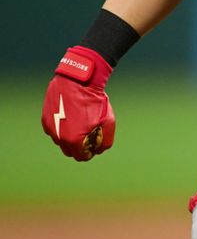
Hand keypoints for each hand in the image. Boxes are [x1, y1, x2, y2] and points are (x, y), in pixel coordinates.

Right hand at [41, 46, 114, 160]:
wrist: (78, 81)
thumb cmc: (94, 101)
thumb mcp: (108, 121)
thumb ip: (106, 141)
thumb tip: (100, 150)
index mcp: (74, 140)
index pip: (82, 157)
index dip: (90, 152)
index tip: (94, 145)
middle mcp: (59, 138)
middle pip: (70, 151)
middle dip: (80, 147)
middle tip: (88, 135)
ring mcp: (50, 129)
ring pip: (61, 141)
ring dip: (70, 137)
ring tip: (80, 123)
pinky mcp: (45, 119)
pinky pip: (54, 130)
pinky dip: (62, 127)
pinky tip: (71, 116)